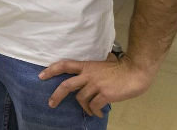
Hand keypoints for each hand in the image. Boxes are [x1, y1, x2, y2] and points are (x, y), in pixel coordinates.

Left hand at [39, 56, 153, 116]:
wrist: (135, 71)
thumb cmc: (121, 68)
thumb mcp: (102, 64)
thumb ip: (92, 68)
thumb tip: (87, 73)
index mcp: (87, 66)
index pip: (65, 65)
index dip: (51, 70)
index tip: (41, 75)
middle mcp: (88, 75)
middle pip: (66, 85)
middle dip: (56, 95)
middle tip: (51, 103)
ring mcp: (96, 84)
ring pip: (81, 99)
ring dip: (84, 107)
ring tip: (90, 110)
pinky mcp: (104, 94)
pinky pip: (93, 106)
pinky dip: (94, 111)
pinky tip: (99, 112)